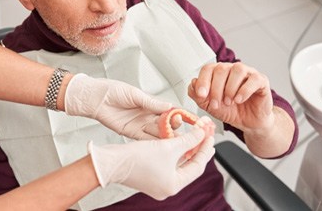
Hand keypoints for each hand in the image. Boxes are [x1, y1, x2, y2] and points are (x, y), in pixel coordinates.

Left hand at [64, 74, 172, 139]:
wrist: (95, 98)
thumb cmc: (112, 91)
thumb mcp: (134, 94)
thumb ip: (151, 103)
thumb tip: (169, 106)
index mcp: (149, 104)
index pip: (168, 110)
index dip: (176, 113)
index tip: (185, 117)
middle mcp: (146, 115)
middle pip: (164, 123)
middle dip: (173, 125)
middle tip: (177, 125)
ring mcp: (140, 125)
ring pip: (157, 132)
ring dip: (165, 136)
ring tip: (174, 138)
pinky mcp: (131, 133)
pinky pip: (145, 139)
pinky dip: (153, 142)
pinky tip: (161, 145)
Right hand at [88, 128, 214, 199]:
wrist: (111, 162)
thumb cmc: (136, 158)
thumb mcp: (168, 146)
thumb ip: (189, 140)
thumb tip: (203, 133)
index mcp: (174, 185)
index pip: (198, 166)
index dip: (205, 149)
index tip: (210, 135)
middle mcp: (167, 187)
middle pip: (189, 166)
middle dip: (198, 149)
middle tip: (207, 136)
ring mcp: (158, 182)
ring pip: (179, 164)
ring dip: (186, 149)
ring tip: (195, 137)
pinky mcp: (149, 175)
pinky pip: (168, 163)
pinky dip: (175, 152)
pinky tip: (178, 142)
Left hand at [188, 62, 273, 132]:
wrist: (248, 122)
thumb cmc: (230, 111)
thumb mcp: (210, 106)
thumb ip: (198, 96)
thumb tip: (192, 83)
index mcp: (218, 73)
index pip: (208, 68)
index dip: (203, 80)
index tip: (201, 94)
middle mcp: (232, 70)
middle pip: (221, 69)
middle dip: (216, 89)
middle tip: (216, 104)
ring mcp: (248, 73)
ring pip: (237, 70)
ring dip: (230, 88)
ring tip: (229, 102)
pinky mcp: (261, 81)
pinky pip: (253, 79)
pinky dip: (244, 90)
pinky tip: (239, 100)